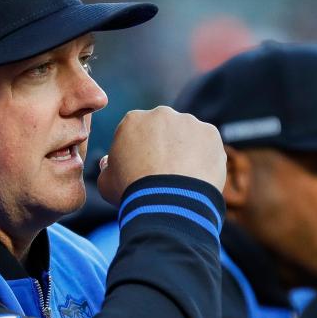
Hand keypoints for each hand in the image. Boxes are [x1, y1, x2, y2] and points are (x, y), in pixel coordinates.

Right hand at [97, 106, 225, 204]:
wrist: (167, 203)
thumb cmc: (132, 193)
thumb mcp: (106, 182)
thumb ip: (107, 167)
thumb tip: (109, 162)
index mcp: (133, 120)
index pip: (136, 131)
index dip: (138, 151)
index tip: (140, 169)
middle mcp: (161, 114)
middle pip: (163, 129)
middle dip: (163, 145)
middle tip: (163, 173)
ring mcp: (189, 122)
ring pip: (187, 135)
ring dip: (184, 151)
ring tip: (182, 179)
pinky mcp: (211, 134)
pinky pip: (206, 145)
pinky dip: (203, 158)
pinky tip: (196, 177)